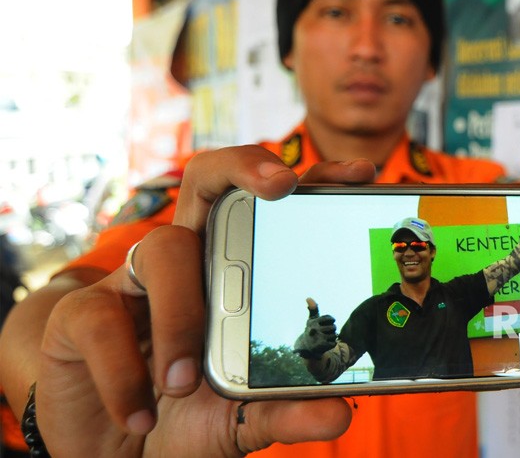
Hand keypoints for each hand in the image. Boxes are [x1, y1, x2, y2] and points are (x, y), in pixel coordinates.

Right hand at [35, 146, 375, 455]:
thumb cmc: (184, 417)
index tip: (362, 173)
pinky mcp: (81, 314)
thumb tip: (340, 416)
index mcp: (232, 273)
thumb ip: (285, 412)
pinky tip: (140, 412)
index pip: (271, 209)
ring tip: (184, 384)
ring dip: (181, 316)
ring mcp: (133, 282)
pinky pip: (100, 320)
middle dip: (244, 167)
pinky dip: (123, 374)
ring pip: (163, 248)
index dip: (313, 180)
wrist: (111, 450)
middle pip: (209, 180)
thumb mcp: (242, 418)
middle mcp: (187, 262)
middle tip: (281, 185)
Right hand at [294, 298, 337, 358]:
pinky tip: (326, 344)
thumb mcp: (312, 319)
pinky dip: (332, 343)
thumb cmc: (311, 330)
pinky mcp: (321, 346)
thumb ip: (313, 309)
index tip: (328, 322)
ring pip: (334, 335)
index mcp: (313, 322)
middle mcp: (315, 329)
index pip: (329, 318)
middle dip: (331, 330)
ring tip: (325, 338)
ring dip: (332, 337)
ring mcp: (318, 338)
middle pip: (333, 327)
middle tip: (324, 332)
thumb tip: (308, 297)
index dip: (331, 320)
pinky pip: (334, 343)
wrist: (306, 347)